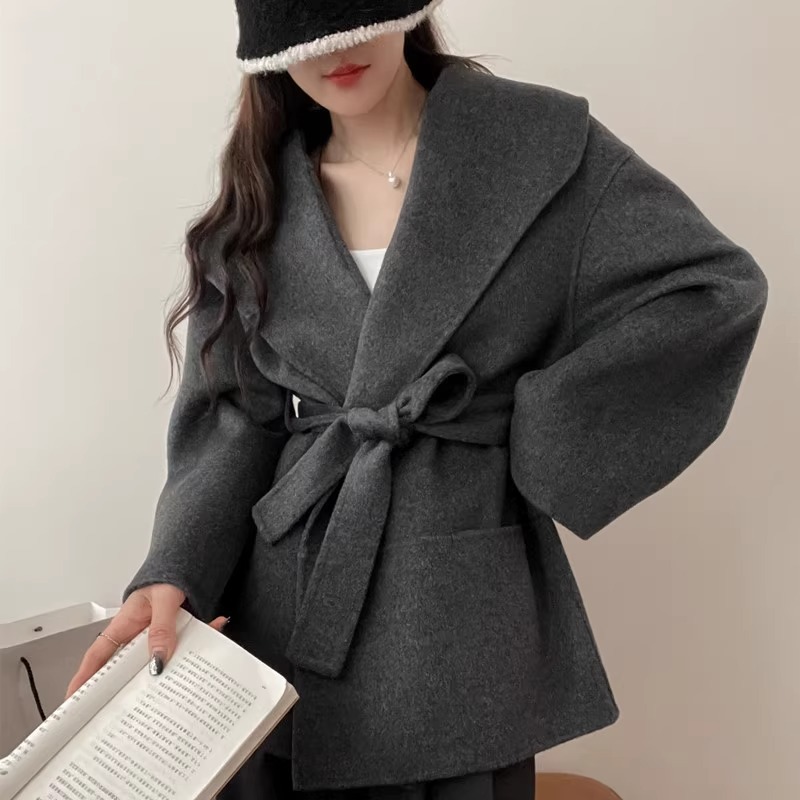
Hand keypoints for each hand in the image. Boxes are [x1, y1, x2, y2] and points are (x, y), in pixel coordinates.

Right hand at [65, 584, 227, 698]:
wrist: (188, 562)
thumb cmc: (167, 576)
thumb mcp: (164, 599)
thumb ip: (162, 626)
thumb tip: (158, 658)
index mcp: (125, 625)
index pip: (99, 656)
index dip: (84, 679)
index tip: (74, 701)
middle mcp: (138, 635)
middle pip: (127, 668)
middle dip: (129, 690)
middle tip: (131, 712)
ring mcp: (157, 638)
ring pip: (159, 661)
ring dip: (172, 670)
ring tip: (178, 688)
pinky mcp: (176, 637)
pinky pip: (186, 648)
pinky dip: (201, 646)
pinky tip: (215, 633)